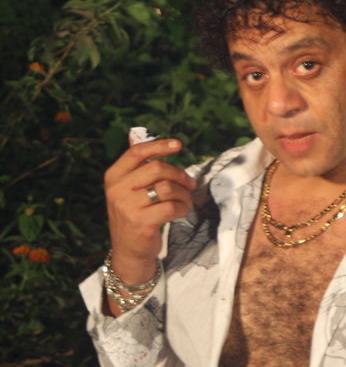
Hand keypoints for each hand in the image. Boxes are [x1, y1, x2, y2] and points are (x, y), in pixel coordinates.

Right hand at [104, 138, 195, 284]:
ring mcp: (127, 206)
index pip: (137, 152)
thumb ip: (138, 167)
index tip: (178, 145)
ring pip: (168, 188)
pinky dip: (183, 207)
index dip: (159, 145)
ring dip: (184, 194)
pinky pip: (172, 206)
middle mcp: (117, 190)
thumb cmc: (135, 215)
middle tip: (190, 184)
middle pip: (158, 169)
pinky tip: (181, 211)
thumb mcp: (129, 190)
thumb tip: (143, 136)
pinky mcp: (141, 222)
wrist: (129, 251)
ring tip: (186, 200)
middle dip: (180, 175)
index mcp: (113, 176)